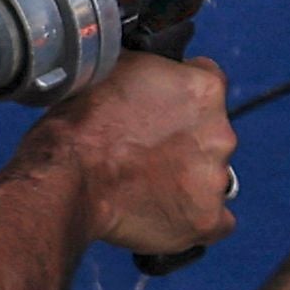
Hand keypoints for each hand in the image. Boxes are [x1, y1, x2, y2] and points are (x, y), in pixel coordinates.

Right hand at [44, 50, 238, 263]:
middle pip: (212, 135)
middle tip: (148, 152)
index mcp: (204, 90)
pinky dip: (196, 218)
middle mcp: (220, 133)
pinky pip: (217, 221)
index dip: (183, 99)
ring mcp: (215, 179)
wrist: (69, 175)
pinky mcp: (206, 219)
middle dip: (187, 142)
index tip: (164, 111)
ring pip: (212, 178)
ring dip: (189, 180)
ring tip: (148, 185)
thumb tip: (153, 76)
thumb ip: (153, 71)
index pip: (210, 85)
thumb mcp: (118, 68)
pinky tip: (168, 214)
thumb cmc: (83, 123)